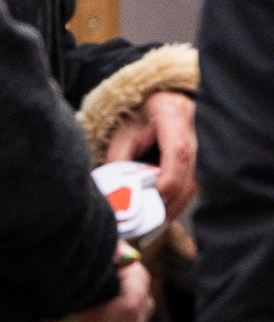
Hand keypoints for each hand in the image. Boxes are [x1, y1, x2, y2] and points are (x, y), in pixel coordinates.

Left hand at [105, 87, 197, 219]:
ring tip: (157, 221)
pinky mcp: (201, 157)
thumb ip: (118, 161)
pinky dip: (180, 197)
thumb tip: (118, 193)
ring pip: (196, 181)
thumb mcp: (121, 134)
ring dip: (177, 204)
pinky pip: (194, 181)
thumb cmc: (136, 116)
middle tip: (153, 221)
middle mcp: (195, 129)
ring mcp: (203, 143)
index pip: (178, 152)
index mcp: (173, 115)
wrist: (155, 100)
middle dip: (172, 200)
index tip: (152, 199)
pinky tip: (166, 210)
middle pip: (190, 172)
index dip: (168, 180)